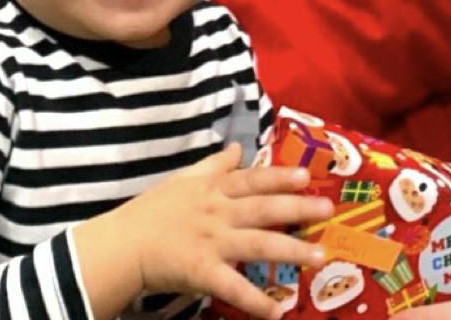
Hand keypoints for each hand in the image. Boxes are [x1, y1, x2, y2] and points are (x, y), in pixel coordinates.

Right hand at [76, 145, 330, 319]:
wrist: (123, 244)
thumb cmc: (152, 211)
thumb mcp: (184, 180)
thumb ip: (214, 165)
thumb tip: (237, 147)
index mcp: (213, 191)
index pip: (251, 180)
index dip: (279, 177)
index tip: (307, 175)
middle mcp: (217, 214)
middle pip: (263, 209)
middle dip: (297, 208)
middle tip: (328, 209)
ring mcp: (212, 243)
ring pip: (258, 245)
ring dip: (291, 251)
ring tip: (320, 257)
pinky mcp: (203, 273)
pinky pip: (234, 288)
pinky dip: (256, 302)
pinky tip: (277, 312)